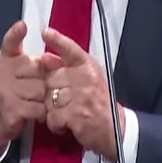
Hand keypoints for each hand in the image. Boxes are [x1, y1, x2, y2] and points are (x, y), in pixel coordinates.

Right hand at [0, 21, 46, 161]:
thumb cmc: (11, 91)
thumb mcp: (16, 72)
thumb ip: (30, 63)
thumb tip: (51, 57)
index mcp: (5, 60)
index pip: (9, 43)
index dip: (15, 33)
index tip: (22, 26)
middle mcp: (2, 72)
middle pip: (38, 71)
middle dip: (42, 81)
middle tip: (31, 89)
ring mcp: (5, 90)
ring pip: (40, 90)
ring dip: (42, 99)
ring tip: (31, 102)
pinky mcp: (11, 108)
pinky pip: (38, 107)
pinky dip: (40, 113)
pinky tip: (33, 112)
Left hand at [40, 28, 125, 162]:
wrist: (116, 130)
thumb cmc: (100, 104)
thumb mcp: (88, 80)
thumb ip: (68, 68)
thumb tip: (45, 57)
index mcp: (89, 67)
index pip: (71, 49)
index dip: (58, 40)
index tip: (45, 32)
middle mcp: (86, 78)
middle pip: (51, 78)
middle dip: (52, 92)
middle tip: (64, 101)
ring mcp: (81, 96)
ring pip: (49, 98)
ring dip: (53, 110)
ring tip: (66, 113)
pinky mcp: (76, 115)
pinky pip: (52, 117)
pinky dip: (55, 124)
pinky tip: (66, 124)